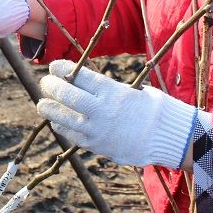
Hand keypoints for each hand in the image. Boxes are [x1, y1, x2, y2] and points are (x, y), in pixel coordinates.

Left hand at [37, 59, 208, 168]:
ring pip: (61, 118)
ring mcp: (96, 130)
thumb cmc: (155, 109)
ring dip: (49, 109)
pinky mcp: (96, 146)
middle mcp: (101, 110)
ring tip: (43, 104)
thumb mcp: (134, 90)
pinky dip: (62, 126)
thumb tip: (84, 82)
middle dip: (51, 87)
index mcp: (111, 91)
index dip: (61, 69)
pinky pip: (71, 135)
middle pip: (65, 95)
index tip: (54, 66)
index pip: (77, 76)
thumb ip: (108, 88)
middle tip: (45, 83)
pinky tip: (58, 121)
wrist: (169, 138)